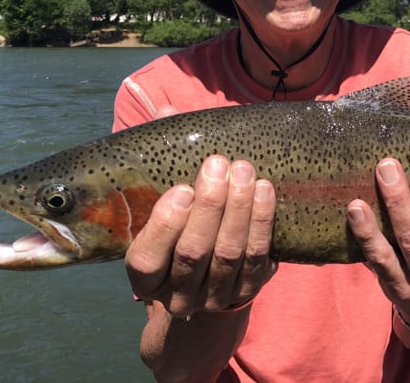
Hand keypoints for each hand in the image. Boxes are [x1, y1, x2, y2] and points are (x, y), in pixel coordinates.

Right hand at [124, 108, 277, 317]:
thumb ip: (161, 161)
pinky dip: (262, 223)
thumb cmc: (181, 226)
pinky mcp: (247, 291)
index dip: (164, 226)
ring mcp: (214, 297)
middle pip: (193, 253)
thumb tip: (167, 111)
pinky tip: (265, 191)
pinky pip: (258, 258)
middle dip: (209, 206)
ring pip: (229, 254)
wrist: (210, 278)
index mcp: (145, 278)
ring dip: (240, 209)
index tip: (182, 189)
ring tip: (245, 171)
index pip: (146, 259)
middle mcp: (177, 295)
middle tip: (219, 164)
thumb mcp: (162, 202)